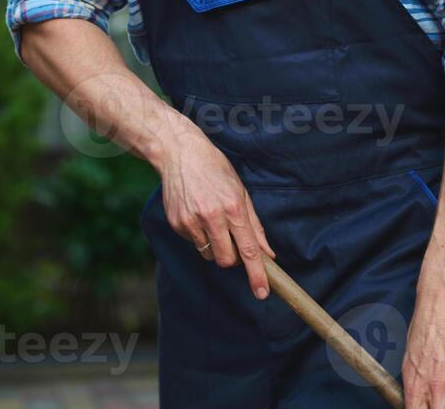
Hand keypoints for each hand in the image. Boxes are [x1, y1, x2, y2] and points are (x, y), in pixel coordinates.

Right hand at [156, 121, 275, 299]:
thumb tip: (267, 253)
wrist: (179, 152)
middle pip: (226, 260)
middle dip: (232, 257)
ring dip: (214, 246)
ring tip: (211, 219)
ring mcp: (191, 221)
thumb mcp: (240, 191)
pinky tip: (196, 213)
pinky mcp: (177, 223)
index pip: (248, 250)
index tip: (261, 293)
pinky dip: (198, 235)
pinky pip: (193, 243)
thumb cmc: (214, 169)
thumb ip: (254, 225)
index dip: (256, 274)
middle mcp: (211, 216)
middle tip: (231, 238)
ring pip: (208, 254)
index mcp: (232, 207)